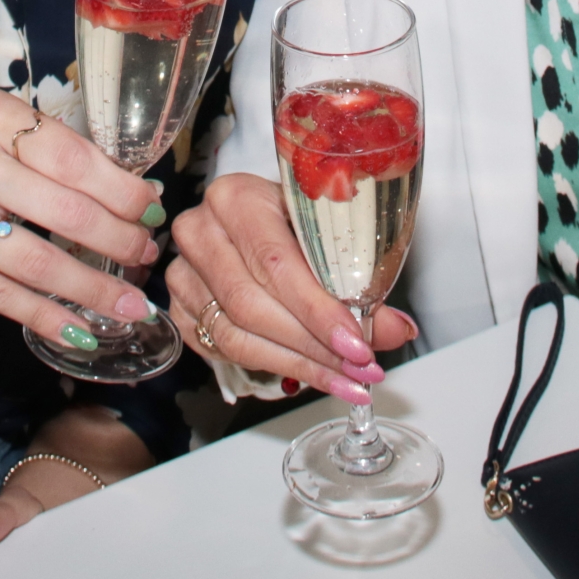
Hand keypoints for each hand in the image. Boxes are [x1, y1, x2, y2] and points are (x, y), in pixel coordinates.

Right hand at [0, 87, 163, 346]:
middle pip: (62, 210)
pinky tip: (80, 330)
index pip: (71, 156)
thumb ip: (48, 149)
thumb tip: (133, 193)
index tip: (153, 210)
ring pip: (35, 261)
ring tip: (131, 305)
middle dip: (117, 240)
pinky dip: (46, 316)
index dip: (121, 190)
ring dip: (91, 288)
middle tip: (148, 257)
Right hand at [166, 171, 417, 401]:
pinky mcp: (181, 308)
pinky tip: (315, 375)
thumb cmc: (290, 220)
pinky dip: (276, 368)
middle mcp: (200, 231)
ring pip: (238, 335)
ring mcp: (183, 272)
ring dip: (299, 364)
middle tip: (359, 368)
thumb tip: (398, 329)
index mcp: (236, 198)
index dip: (317, 309)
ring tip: (347, 380)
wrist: (248, 219)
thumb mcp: (324, 231)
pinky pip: (225, 351)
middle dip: (313, 345)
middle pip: (252, 304)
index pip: (275, 262)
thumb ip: (358, 279)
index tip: (357, 343)